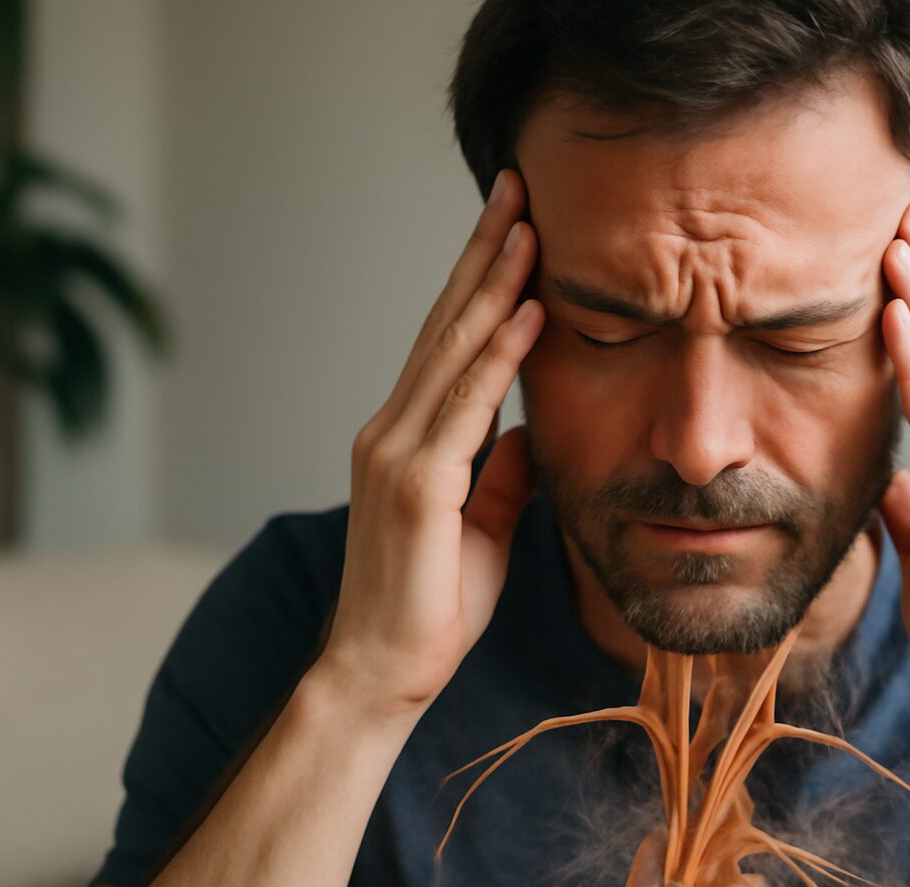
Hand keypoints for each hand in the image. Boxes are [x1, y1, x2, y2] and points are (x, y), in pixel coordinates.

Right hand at [319, 169, 541, 720]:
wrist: (380, 675)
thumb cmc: (429, 610)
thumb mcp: (481, 528)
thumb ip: (499, 475)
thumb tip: (525, 431)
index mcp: (407, 440)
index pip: (448, 344)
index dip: (480, 283)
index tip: (515, 229)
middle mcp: (392, 432)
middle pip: (445, 325)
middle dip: (484, 254)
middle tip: (516, 188)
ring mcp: (398, 454)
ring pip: (453, 351)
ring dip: (494, 284)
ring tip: (529, 224)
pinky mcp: (417, 485)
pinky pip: (467, 406)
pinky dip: (499, 355)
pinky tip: (530, 311)